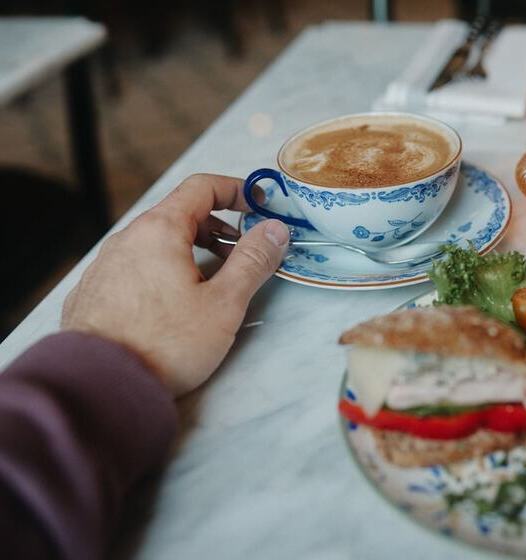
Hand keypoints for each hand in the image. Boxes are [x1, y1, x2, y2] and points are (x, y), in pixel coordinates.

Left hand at [61, 174, 289, 395]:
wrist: (100, 385)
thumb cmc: (165, 343)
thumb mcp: (224, 303)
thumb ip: (253, 261)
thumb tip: (275, 230)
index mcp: (159, 230)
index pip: (201, 187)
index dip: (236, 190)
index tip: (260, 204)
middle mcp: (127, 239)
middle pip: (178, 214)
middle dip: (218, 226)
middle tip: (244, 250)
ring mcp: (106, 266)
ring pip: (155, 242)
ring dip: (191, 249)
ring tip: (213, 280)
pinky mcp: (95, 293)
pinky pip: (135, 266)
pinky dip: (163, 269)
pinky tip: (173, 302)